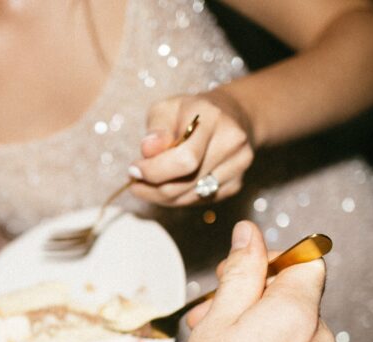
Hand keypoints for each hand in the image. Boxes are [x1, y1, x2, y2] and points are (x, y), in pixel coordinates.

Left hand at [128, 89, 253, 205]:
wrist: (231, 115)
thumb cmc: (190, 111)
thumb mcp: (167, 109)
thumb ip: (156, 129)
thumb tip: (148, 151)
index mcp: (212, 118)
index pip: (184, 159)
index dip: (155, 171)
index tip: (134, 170)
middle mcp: (231, 142)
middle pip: (185, 184)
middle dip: (153, 188)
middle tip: (135, 181)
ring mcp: (238, 166)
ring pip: (189, 198)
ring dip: (162, 196)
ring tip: (147, 184)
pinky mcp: (237, 184)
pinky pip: (199, 201)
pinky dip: (178, 198)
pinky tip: (169, 184)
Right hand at [158, 221, 335, 341]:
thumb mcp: (216, 322)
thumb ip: (241, 273)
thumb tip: (250, 235)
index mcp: (299, 314)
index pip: (307, 260)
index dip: (271, 259)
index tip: (238, 273)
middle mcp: (320, 341)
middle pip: (296, 296)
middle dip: (254, 297)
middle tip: (208, 314)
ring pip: (292, 329)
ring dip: (257, 327)